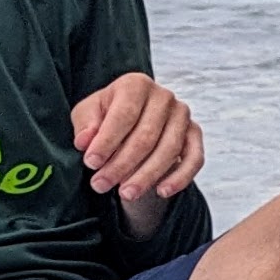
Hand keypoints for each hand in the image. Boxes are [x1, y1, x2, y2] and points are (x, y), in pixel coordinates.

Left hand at [72, 72, 202, 230]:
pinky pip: (194, 159)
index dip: (106, 141)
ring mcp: (182, 115)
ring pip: (169, 150)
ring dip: (146, 176)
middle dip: (122, 165)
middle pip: (146, 136)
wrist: (132, 121)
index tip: (91, 163)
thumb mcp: (88, 115)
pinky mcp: (195, 134)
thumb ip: (85, 125)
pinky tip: (162, 192)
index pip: (124, 115)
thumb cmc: (107, 116)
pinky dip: (180, 177)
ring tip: (126, 194)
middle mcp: (164, 97)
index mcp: (136, 85)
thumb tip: (85, 141)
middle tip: (101, 185)